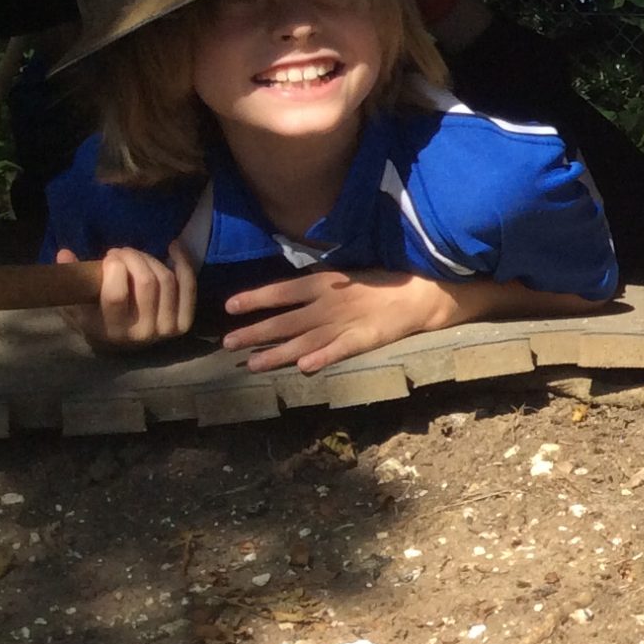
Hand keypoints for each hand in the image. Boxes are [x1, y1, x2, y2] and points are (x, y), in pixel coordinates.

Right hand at [59, 242, 195, 348]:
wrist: (125, 343)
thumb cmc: (97, 320)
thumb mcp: (78, 305)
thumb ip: (71, 281)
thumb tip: (64, 253)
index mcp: (113, 330)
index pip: (116, 294)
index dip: (114, 268)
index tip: (108, 258)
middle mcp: (143, 332)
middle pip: (146, 282)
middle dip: (132, 257)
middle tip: (121, 251)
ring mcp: (168, 328)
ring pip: (166, 280)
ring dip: (151, 258)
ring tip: (136, 254)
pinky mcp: (185, 322)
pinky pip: (188, 285)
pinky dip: (183, 262)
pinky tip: (173, 247)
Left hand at [220, 269, 455, 372]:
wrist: (415, 294)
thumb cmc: (376, 283)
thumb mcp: (342, 275)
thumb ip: (315, 284)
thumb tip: (285, 290)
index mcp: (322, 284)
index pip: (282, 291)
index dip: (255, 299)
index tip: (229, 306)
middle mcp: (328, 305)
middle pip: (285, 321)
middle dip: (256, 333)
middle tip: (228, 343)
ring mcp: (344, 325)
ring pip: (304, 341)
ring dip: (277, 354)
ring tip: (252, 364)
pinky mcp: (362, 341)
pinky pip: (338, 351)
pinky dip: (322, 359)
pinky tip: (303, 368)